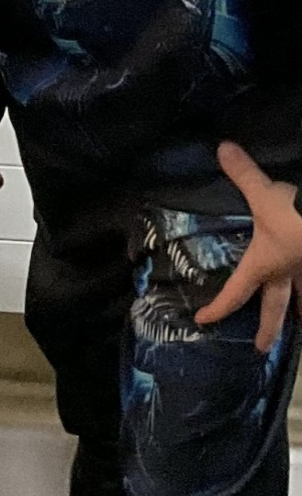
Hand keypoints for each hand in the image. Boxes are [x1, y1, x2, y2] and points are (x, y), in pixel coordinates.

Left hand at [196, 141, 301, 351]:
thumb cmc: (299, 215)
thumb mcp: (268, 193)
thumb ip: (244, 173)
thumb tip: (222, 147)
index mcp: (267, 263)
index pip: (237, 291)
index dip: (218, 306)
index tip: (202, 320)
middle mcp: (290, 271)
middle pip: (277, 305)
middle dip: (270, 328)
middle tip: (261, 348)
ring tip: (301, 325)